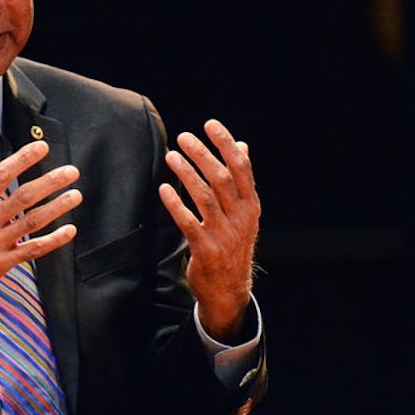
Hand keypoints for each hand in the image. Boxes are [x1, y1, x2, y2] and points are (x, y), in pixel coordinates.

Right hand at [0, 139, 81, 324]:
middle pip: (24, 196)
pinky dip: (53, 241)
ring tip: (75, 195)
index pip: (1, 175)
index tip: (42, 148)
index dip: (23, 159)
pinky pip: (32, 250)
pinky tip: (69, 231)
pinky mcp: (1, 264)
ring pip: (33, 222)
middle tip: (71, 171)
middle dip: (50, 182)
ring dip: (57, 207)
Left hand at [158, 118, 259, 342]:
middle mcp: (241, 218)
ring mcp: (225, 235)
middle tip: (183, 137)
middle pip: (222, 179)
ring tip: (171, 156)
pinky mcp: (206, 251)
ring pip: (205, 198)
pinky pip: (189, 223)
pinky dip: (176, 204)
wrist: (229, 290)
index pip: (242, 168)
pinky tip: (164, 189)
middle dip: (202, 155)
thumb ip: (241, 181)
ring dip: (187, 174)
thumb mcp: (244, 213)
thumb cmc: (232, 242)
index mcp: (251, 206)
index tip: (209, 124)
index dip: (226, 144)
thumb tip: (242, 146)